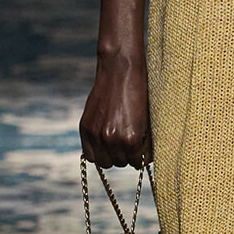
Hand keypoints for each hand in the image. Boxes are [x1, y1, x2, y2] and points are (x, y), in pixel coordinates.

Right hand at [79, 47, 151, 169]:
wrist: (119, 70)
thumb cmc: (139, 92)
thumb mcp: (147, 119)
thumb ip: (144, 141)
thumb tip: (144, 159)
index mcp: (131, 138)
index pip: (139, 162)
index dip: (142, 156)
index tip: (142, 149)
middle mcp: (112, 140)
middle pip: (122, 164)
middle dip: (127, 155)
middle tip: (130, 142)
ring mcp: (97, 135)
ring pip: (105, 163)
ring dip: (112, 155)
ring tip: (117, 142)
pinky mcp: (85, 128)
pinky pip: (89, 155)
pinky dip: (97, 152)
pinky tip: (104, 142)